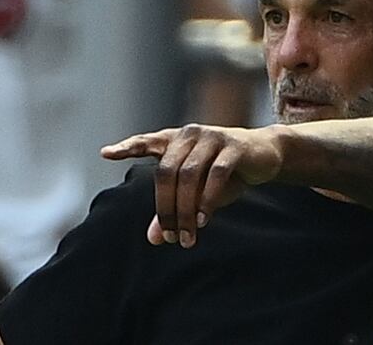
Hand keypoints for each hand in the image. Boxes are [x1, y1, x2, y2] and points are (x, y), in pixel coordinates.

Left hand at [101, 124, 281, 247]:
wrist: (266, 154)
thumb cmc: (227, 171)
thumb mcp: (198, 191)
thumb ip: (174, 209)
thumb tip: (154, 238)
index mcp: (176, 141)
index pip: (147, 142)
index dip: (128, 147)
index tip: (106, 154)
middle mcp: (190, 134)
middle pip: (166, 173)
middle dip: (166, 209)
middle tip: (170, 237)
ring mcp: (212, 138)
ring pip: (189, 176)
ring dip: (186, 210)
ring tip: (188, 236)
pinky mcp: (234, 146)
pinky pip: (216, 175)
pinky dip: (208, 199)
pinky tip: (204, 219)